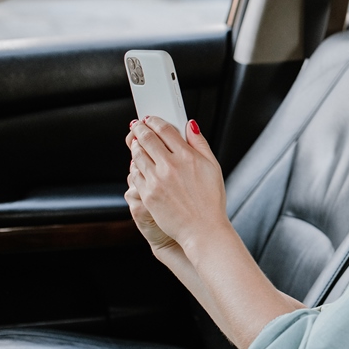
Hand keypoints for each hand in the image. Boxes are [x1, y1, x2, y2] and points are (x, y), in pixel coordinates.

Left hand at [125, 116, 229, 251]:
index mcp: (187, 156)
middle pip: (147, 138)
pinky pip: (134, 175)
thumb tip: (190, 125)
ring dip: (135, 145)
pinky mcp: (147, 194)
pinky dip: (134, 166)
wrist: (202, 229)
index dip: (155, 121)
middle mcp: (170, 166)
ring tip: (136, 142)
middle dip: (140, 129)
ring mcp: (156, 180)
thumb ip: (200, 143)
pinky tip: (138, 164)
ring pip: (137, 155)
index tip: (151, 119)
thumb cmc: (210, 200)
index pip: (165, 129)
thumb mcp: (213, 167)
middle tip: (137, 126)